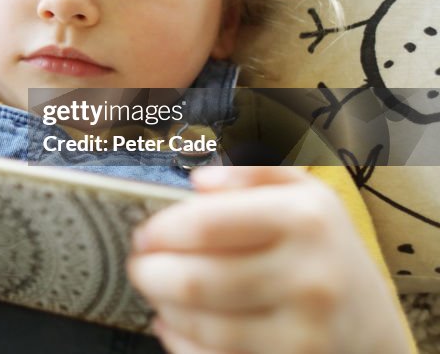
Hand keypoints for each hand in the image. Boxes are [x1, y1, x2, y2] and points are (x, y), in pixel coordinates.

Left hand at [127, 167, 409, 353]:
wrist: (370, 325)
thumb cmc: (322, 249)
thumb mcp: (303, 192)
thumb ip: (251, 172)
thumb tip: (199, 181)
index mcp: (305, 221)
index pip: (207, 225)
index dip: (161, 231)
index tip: (143, 233)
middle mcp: (308, 279)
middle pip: (196, 282)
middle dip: (150, 273)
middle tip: (139, 265)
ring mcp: (303, 334)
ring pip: (201, 326)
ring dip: (164, 307)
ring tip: (158, 292)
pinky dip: (181, 342)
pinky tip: (174, 325)